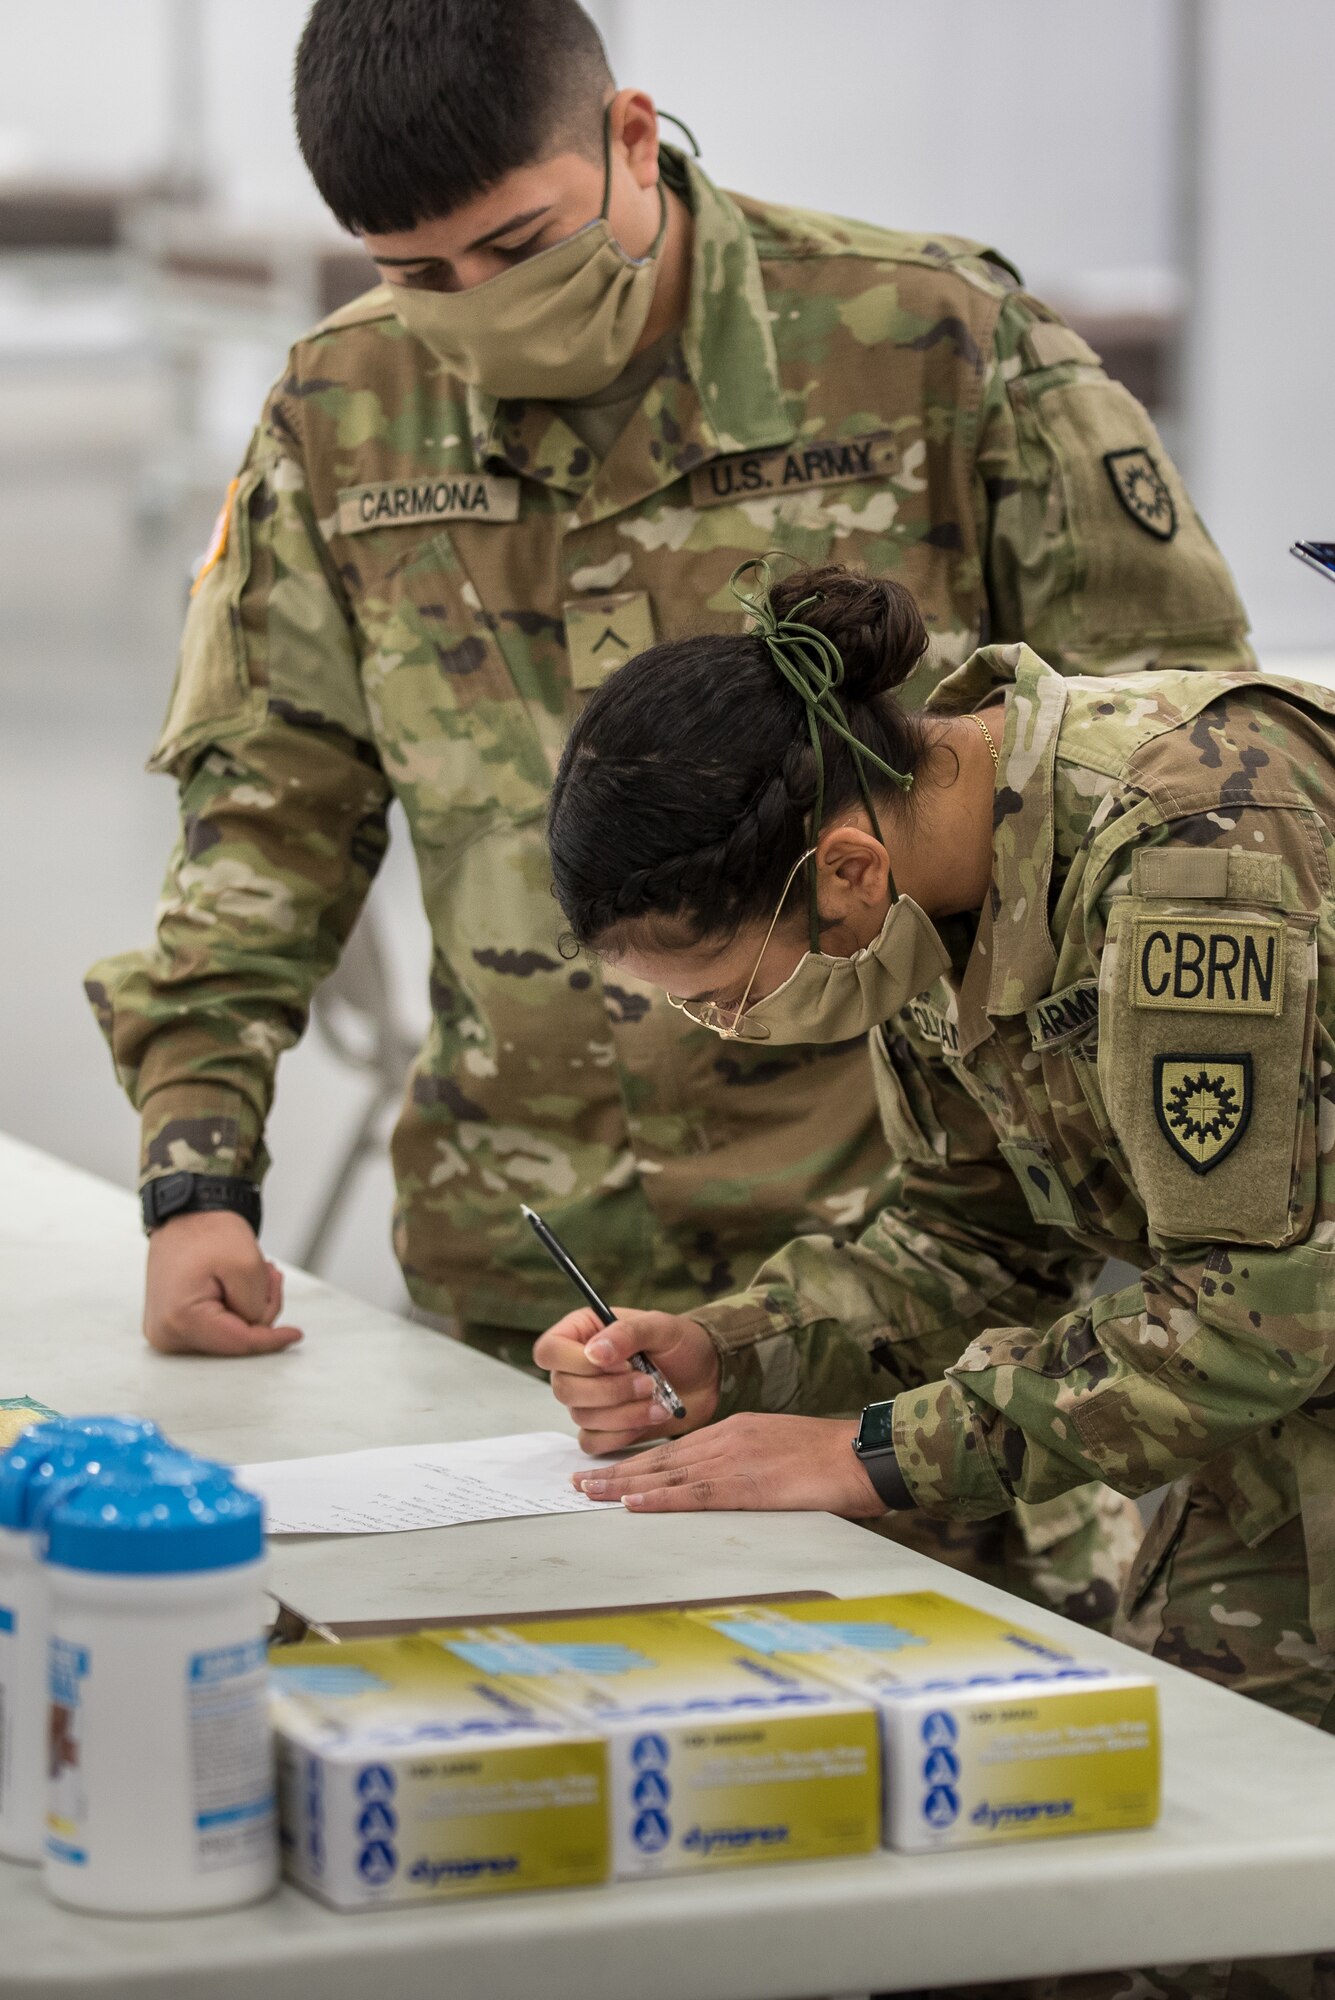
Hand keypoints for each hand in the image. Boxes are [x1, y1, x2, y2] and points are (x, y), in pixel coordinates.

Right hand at [143, 1210, 302, 1356]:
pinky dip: (236, 1305)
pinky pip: (219, 1325)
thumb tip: (257, 1327)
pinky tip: (239, 1281)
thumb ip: (257, 1306)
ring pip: (230, 1332)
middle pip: (236, 1340)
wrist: (187, 1214)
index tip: (295, 1335)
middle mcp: (167, 1333)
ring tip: (255, 1270)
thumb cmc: (207, 1231)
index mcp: (180, 1320)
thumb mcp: (246, 1265)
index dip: (273, 1339)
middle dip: (261, 1309)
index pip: (240, 1342)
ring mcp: (169, 1330)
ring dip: (250, 1304)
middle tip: (269, 1274)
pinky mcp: (175, 1324)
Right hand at [532, 1306, 719, 1453]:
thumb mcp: (660, 1326)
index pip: (549, 1350)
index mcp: (581, 1333)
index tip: (621, 1362)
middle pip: (563, 1388)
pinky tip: (650, 1416)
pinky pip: (593, 1442)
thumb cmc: (682, 1343)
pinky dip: (623, 1433)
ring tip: (659, 1400)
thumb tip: (593, 1353)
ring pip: (581, 1417)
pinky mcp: (604, 1429)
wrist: (707, 1376)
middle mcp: (577, 1368)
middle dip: (610, 1390)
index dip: (577, 1362)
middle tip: (648, 1382)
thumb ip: (626, 1334)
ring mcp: (588, 1401)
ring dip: (624, 1412)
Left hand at [570, 1413, 885, 1516]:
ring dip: (624, 1485)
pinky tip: (634, 1503)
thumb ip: (749, 1459)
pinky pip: (694, 1494)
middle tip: (580, 1480)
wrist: (860, 1453)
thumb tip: (729, 1480)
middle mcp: (726, 1440)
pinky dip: (660, 1499)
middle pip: (660, 1459)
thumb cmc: (829, 1457)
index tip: (608, 1469)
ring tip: (590, 1492)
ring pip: (667, 1474)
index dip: (637, 1460)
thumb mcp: (779, 1448)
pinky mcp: (747, 1485)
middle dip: (617, 1470)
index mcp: (734, 1432)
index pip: (674, 1448)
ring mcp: (734, 1460)